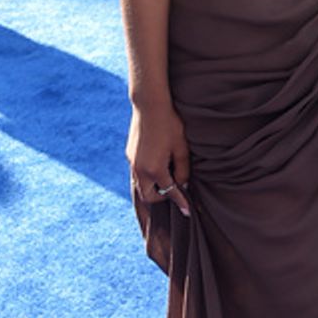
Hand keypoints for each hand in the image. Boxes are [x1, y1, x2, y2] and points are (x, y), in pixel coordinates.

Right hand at [127, 99, 191, 215]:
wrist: (149, 105)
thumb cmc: (170, 125)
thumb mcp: (182, 148)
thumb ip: (183, 170)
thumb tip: (183, 184)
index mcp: (155, 170)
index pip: (169, 192)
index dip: (181, 202)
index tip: (188, 212)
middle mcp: (140, 170)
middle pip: (149, 196)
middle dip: (162, 198)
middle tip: (175, 191)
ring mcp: (132, 162)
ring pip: (140, 186)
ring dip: (152, 188)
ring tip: (166, 181)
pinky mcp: (129, 155)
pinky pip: (137, 174)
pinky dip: (146, 177)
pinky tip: (156, 169)